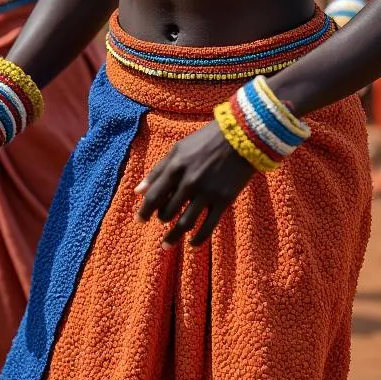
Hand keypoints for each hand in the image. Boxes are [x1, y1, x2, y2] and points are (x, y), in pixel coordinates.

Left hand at [136, 121, 255, 246]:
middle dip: (161, 219)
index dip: (144, 211)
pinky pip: (208, 226)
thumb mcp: (178, 149)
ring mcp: (207, 192)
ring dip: (174, 236)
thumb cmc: (206, 140)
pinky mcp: (224, 200)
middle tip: (162, 221)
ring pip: (185, 223)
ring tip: (167, 243)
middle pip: (168, 212)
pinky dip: (198, 239)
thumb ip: (158, 170)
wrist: (242, 136)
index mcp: (176, 167)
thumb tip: (138, 191)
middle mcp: (189, 182)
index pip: (154, 197)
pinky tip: (192, 243)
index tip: (139, 221)